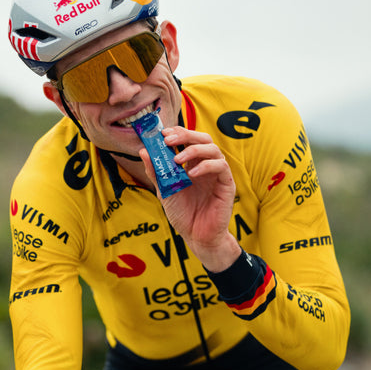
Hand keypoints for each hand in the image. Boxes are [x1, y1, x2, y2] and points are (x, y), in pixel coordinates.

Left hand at [139, 126, 241, 271]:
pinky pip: (221, 166)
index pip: (188, 140)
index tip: (162, 134)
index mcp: (192, 164)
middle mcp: (206, 165)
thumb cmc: (183, 214)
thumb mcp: (164, 190)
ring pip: (213, 149)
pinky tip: (192, 173)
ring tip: (177, 160)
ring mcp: (218, 174)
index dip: (177, 132)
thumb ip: (156, 171)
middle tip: (168, 140)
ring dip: (193, 149)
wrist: (196, 237)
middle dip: (185, 135)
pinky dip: (206, 165)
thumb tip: (143, 150)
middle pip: (202, 138)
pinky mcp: (227, 184)